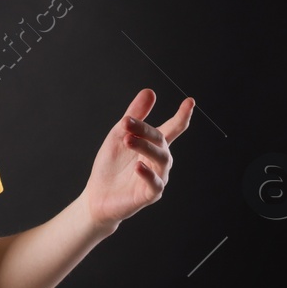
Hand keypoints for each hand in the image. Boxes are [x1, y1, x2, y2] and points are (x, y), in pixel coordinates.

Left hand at [81, 88, 193, 229]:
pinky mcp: (149, 195)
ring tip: (128, 140)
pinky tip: (138, 166)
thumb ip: (134, 116)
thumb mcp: (119, 135)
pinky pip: (155, 184)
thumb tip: (150, 91)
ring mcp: (157, 177)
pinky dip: (148, 174)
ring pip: (160, 159)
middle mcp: (159, 160)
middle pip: (161, 141)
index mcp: (153, 145)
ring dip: (145, 147)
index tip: (190, 101)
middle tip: (126, 122)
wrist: (96, 195)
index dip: (182, 116)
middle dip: (146, 130)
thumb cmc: (110, 165)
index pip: (172, 129)